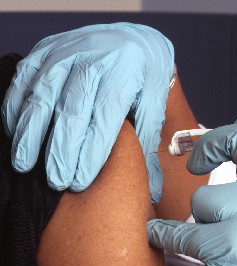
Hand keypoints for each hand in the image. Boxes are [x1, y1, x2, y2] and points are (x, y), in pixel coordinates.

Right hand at [1, 23, 174, 202]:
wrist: (131, 39)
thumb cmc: (144, 77)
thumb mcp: (155, 104)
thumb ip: (149, 143)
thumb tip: (153, 189)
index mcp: (125, 72)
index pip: (105, 116)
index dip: (91, 151)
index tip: (80, 181)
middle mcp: (93, 59)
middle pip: (72, 109)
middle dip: (61, 149)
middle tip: (56, 181)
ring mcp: (65, 52)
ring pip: (42, 95)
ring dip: (30, 133)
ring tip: (24, 164)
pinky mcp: (45, 50)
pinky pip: (24, 79)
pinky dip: (15, 106)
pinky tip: (15, 133)